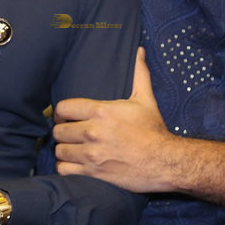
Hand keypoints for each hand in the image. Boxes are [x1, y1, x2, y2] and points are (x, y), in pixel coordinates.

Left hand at [53, 48, 179, 191]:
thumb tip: (139, 51)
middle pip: (58, 131)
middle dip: (63, 132)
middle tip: (70, 134)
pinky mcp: (93, 172)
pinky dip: (66, 167)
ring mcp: (92, 153)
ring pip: (59, 150)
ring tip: (72, 149)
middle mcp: (93, 131)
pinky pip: (64, 169)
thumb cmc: (154, 130)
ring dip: (64, 150)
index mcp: (101, 111)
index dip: (61, 112)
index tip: (66, 116)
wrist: (166, 161)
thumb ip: (139, 74)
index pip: (63, 107)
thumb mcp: (146, 99)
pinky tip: (74, 164)